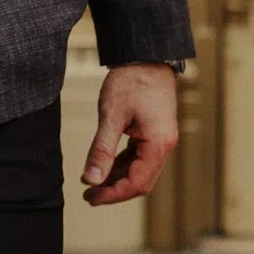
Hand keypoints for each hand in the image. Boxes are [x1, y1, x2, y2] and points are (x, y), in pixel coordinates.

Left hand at [82, 63, 179, 205]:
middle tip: (88, 197)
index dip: (113, 194)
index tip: (91, 198)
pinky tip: (104, 167)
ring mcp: (161, 139)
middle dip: (115, 191)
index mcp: (159, 144)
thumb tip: (91, 179)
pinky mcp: (154, 132)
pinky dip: (122, 164)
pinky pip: (139, 156)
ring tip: (92, 185)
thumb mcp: (111, 115)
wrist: (146, 55)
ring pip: (140, 170)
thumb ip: (102, 149)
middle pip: (141, 181)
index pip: (137, 183)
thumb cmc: (131, 81)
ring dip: (117, 179)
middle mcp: (164, 145)